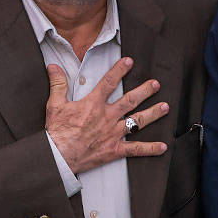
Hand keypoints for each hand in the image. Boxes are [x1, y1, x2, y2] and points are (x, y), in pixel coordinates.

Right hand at [45, 58, 168, 174]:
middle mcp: (107, 117)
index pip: (109, 83)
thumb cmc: (57, 131)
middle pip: (130, 101)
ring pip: (137, 121)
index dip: (119, 70)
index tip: (129, 61)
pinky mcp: (115, 150)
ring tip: (165, 107)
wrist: (59, 156)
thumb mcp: (55, 104)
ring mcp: (113, 134)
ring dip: (153, 114)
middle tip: (155, 84)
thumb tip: (53, 67)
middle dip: (144, 91)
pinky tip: (162, 146)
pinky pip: (136, 149)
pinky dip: (150, 149)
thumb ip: (58, 83)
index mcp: (93, 104)